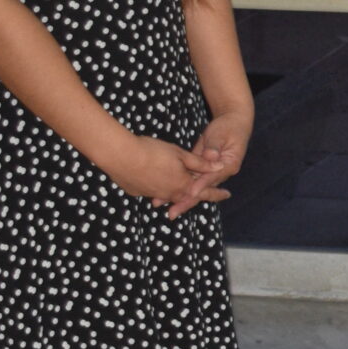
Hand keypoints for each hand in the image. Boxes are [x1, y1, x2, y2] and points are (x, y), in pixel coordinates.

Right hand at [105, 134, 222, 211]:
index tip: (227, 194)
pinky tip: (157, 183)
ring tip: (183, 192)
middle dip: (197, 195)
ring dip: (177, 194)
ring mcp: (152, 194)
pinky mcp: (137, 192)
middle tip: (208, 194)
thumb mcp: (181, 154)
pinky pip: (153, 192)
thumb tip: (220, 166)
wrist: (120, 156)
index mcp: (183, 185)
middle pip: (187, 196)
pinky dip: (159, 190)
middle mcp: (169, 194)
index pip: (205, 192)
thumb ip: (201, 163)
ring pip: (169, 196)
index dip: (217, 193)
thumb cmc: (153, 152)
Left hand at [166, 107, 251, 219]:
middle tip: (172, 212)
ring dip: (178, 196)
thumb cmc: (229, 128)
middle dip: (186, 201)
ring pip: (194, 187)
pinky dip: (177, 185)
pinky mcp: (201, 168)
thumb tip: (210, 156)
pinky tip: (164, 193)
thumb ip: (215, 146)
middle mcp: (220, 173)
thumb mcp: (222, 135)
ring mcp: (210, 172)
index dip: (201, 185)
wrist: (232, 123)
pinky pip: (189, 179)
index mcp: (229, 165)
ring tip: (161, 204)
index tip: (190, 192)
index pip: (213, 177)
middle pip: (202, 189)